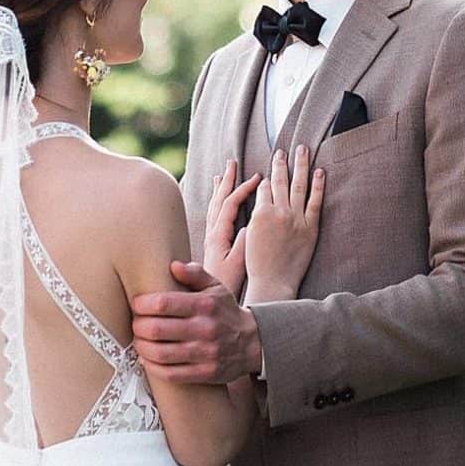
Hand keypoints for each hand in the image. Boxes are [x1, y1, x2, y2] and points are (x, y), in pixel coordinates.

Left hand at [132, 263, 261, 383]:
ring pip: (161, 353)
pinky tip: (147, 359)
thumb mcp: (216, 287)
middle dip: (138, 326)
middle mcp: (205, 329)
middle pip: (157, 329)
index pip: (163, 302)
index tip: (136, 304)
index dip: (142, 304)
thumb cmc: (226, 311)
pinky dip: (153, 367)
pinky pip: (171, 374)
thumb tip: (173, 265)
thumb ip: (195, 273)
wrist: (252, 342)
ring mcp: (205, 353)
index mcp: (204, 304)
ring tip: (138, 341)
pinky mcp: (204, 373)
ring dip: (142, 347)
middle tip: (135, 324)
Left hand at [202, 158, 261, 298]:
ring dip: (219, 189)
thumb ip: (242, 245)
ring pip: (214, 206)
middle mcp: (212, 233)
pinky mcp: (211, 244)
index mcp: (219, 234)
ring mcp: (210, 238)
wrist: (207, 302)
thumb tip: (248, 225)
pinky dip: (217, 202)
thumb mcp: (238, 265)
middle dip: (227, 181)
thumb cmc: (225, 285)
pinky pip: (214, 215)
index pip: (230, 204)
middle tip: (232, 163)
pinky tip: (217, 201)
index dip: (244, 189)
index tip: (257, 177)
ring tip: (221, 175)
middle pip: (218, 200)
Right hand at [244, 145, 324, 302]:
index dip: (267, 178)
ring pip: (298, 185)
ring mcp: (296, 218)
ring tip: (302, 149)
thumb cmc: (257, 263)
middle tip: (282, 150)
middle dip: (281, 163)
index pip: (265, 187)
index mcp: (261, 213)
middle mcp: (278, 212)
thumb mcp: (249, 234)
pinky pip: (315, 202)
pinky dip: (318, 185)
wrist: (273, 282)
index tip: (270, 169)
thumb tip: (263, 196)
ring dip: (300, 165)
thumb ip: (257, 213)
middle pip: (280, 181)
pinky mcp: (310, 227)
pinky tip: (320, 171)